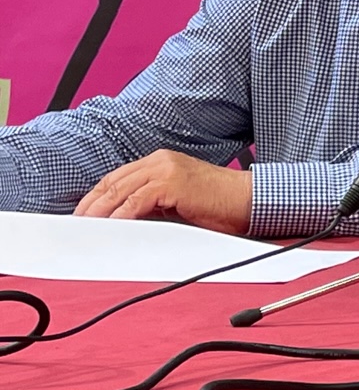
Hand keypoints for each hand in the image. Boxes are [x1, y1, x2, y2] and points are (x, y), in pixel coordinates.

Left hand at [76, 151, 252, 233]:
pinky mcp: (172, 182)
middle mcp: (160, 160)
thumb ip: (152, 204)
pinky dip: (121, 216)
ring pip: (119, 190)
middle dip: (91, 206)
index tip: (84, 216)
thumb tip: (124, 222)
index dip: (96, 198)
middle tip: (77, 225)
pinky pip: (136, 201)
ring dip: (100, 212)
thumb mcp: (177, 201)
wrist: (248, 200)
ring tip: (88, 229)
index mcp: (161, 161)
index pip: (117, 178)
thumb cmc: (220, 204)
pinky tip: (113, 228)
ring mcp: (166, 169)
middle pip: (112, 182)